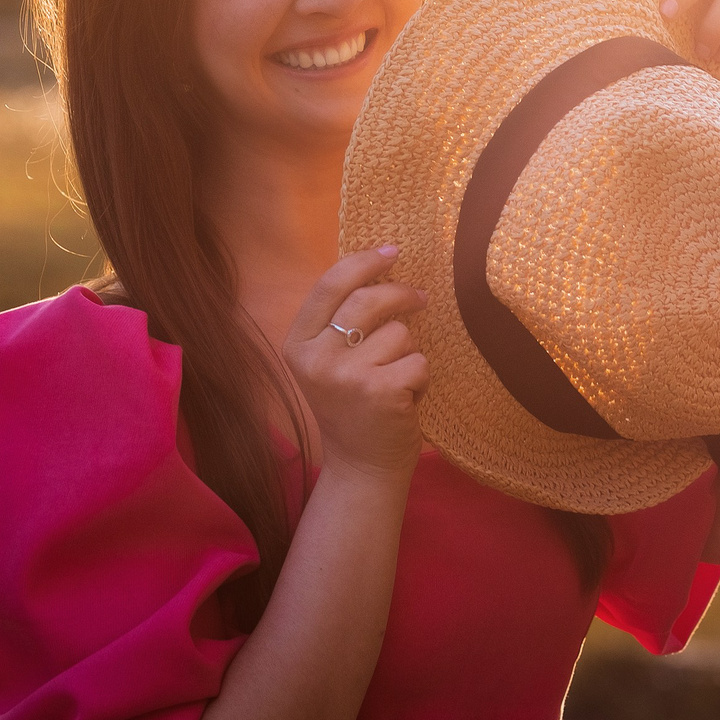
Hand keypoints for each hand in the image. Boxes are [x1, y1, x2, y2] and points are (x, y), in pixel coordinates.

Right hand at [283, 246, 429, 482]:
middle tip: (420, 299)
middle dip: (402, 294)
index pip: (330, 285)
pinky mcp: (381, 391)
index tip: (391, 251)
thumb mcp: (329, 362)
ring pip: (400, 333)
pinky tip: (405, 398)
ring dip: (408, 353)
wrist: (361, 469)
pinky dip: (421, 379)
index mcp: (298, 345)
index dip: (363, 261)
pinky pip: (419, 361)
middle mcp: (316, 359)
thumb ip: (340, 321)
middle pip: (368, 300)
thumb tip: (378, 265)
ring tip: (395, 380)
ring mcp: (347, 376)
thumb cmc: (352, 408)